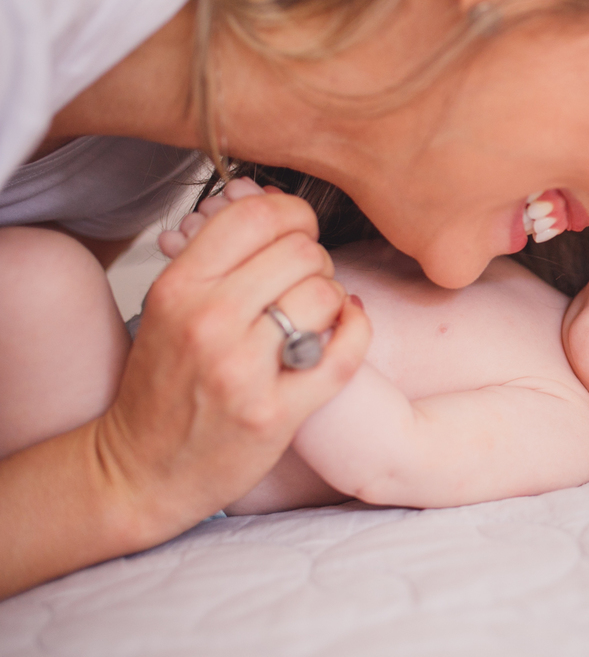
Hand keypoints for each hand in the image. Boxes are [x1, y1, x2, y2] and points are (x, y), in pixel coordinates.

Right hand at [99, 179, 370, 532]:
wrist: (140, 470)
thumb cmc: (163, 385)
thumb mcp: (169, 308)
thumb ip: (219, 261)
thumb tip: (281, 209)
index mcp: (178, 288)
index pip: (256, 216)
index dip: (293, 214)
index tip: (299, 231)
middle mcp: (207, 323)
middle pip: (301, 252)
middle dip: (315, 260)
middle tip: (305, 282)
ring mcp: (242, 371)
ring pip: (325, 295)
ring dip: (332, 299)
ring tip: (315, 315)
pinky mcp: (277, 413)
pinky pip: (344, 352)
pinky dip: (356, 332)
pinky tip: (345, 328)